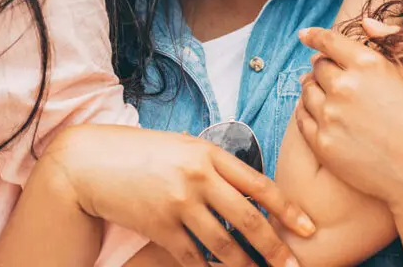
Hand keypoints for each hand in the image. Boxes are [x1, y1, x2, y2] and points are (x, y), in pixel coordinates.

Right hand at [43, 125, 313, 266]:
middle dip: (275, 248)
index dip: (287, 209)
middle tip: (293, 266)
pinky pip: (194, 258)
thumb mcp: (185, 147)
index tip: (308, 228)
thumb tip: (250, 190)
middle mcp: (198, 178)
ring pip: (224, 246)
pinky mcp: (160, 229)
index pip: (259, 184)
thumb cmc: (145, 151)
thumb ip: (216, 165)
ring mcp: (179, 205)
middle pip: (248, 220)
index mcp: (209, 154)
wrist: (95, 162)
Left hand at [296, 21, 402, 205]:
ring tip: (321, 92)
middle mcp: (344, 86)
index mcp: (367, 64)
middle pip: (317, 66)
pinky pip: (302, 119)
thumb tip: (364, 22)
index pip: (328, 41)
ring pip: (307, 91)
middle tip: (326, 71)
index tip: (305, 35)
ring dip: (312, 87)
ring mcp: (330, 116)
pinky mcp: (323, 143)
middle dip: (321, 65)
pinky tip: (315, 112)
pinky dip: (305, 111)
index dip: (314, 36)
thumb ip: (392, 39)